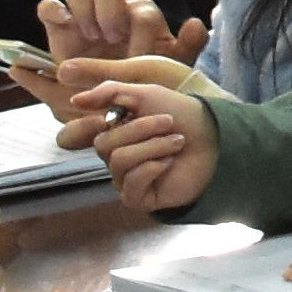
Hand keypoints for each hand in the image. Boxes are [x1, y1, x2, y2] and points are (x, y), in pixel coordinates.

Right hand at [32, 0, 190, 80]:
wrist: (110, 106)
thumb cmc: (142, 84)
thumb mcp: (169, 70)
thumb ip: (187, 47)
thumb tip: (195, 23)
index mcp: (140, 19)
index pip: (141, 9)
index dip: (138, 29)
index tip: (134, 53)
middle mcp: (111, 10)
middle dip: (109, 10)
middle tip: (109, 39)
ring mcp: (83, 16)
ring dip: (82, 6)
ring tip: (88, 35)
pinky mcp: (59, 28)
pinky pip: (49, 6)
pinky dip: (52, 9)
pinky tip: (63, 24)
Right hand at [58, 58, 217, 209]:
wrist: (215, 138)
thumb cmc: (183, 114)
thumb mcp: (145, 94)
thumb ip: (110, 92)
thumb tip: (75, 100)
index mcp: (113, 132)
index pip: (79, 134)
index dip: (85, 126)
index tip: (116, 113)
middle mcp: (116, 156)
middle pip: (104, 145)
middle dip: (140, 129)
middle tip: (168, 123)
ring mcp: (126, 179)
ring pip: (118, 161)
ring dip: (153, 147)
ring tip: (176, 142)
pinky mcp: (139, 198)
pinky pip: (130, 184)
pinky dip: (153, 168)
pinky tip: (170, 163)